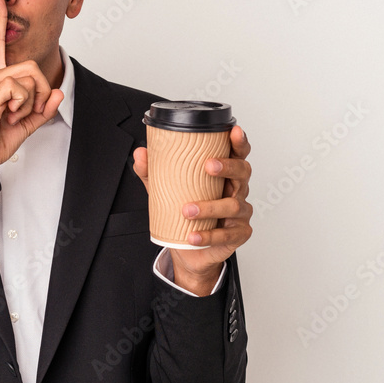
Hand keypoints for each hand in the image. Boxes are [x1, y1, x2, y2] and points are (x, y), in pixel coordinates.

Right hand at [0, 0, 63, 179]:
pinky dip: (23, 106)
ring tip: (13, 117)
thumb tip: (58, 92)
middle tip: (27, 112)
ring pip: (29, 78)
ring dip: (31, 103)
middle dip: (41, 92)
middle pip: (32, 67)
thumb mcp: (26, 124)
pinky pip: (19, 88)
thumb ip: (43, 108)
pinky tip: (9, 117)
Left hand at [133, 125, 251, 295]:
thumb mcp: (167, 190)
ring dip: (210, 207)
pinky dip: (208, 235)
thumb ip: (153, 172)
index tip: (234, 132)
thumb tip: (140, 154)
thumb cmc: (185, 214)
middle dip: (228, 166)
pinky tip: (193, 235)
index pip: (237, 153)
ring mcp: (240, 212)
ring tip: (187, 210)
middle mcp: (237, 189)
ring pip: (233, 205)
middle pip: (243, 172)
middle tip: (209, 166)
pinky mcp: (239, 233)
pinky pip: (227, 233)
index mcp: (225, 174)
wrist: (191, 250)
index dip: (239, 142)